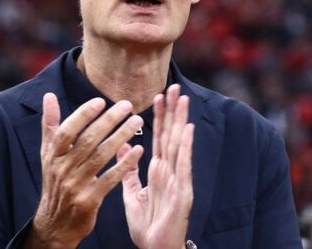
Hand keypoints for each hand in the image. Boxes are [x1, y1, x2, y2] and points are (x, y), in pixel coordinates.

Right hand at [27, 93, 144, 248]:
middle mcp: (62, 169)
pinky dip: (125, 164)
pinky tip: (138, 150)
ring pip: (101, 156)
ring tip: (136, 121)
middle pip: (88, 140)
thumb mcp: (47, 154)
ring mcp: (76, 185)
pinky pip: (111, 178)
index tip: (101, 101)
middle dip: (109, 121)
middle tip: (127, 105)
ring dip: (121, 136)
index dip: (83, 115)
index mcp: (53, 155)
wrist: (55, 222)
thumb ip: (50, 124)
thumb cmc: (55, 181)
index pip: (67, 130)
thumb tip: (49, 95)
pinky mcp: (90, 200)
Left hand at [119, 84, 193, 248]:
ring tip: (182, 100)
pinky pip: (183, 166)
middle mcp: (170, 171)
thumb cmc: (147, 226)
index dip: (160, 116)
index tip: (159, 94)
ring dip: (181, 121)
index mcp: (158, 170)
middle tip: (175, 86)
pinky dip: (185, 147)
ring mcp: (178, 180)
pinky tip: (187, 130)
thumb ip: (129, 170)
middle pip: (172, 135)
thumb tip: (124, 144)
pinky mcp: (183, 192)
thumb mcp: (133, 194)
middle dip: (173, 111)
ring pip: (179, 145)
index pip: (159, 137)